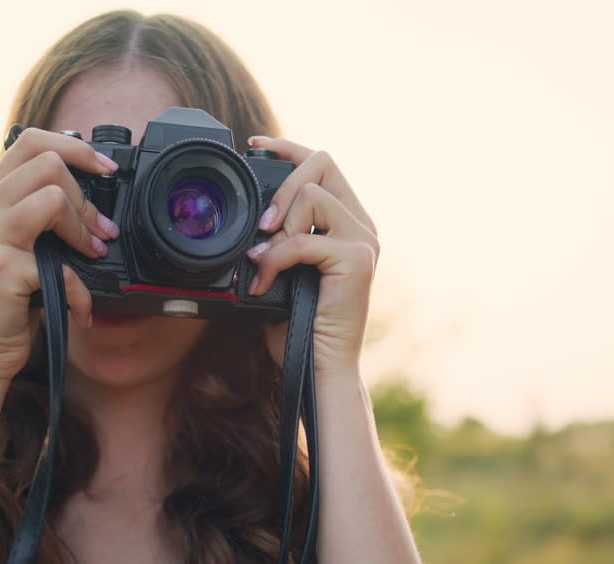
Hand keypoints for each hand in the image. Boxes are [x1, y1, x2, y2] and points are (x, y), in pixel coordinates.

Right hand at [0, 128, 121, 386]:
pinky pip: (59, 262)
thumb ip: (39, 214)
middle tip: (101, 231)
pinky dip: (78, 288)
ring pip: (51, 195)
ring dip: (83, 226)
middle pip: (47, 162)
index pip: (31, 141)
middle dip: (86, 196)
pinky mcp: (0, 268)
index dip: (76, 147)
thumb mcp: (19, 246)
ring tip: (92, 255)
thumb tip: (90, 190)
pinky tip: (79, 306)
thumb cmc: (8, 301)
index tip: (107, 170)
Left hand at [244, 136, 379, 377]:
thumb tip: (250, 217)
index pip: (324, 164)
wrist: (319, 368)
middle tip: (262, 224)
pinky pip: (303, 239)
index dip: (290, 148)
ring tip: (264, 259)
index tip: (256, 145)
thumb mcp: (282, 271)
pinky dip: (275, 258)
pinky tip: (264, 280)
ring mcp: (364, 241)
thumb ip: (277, 238)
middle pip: (324, 163)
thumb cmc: (298, 327)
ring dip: (280, 226)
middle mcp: (362, 225)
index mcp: (347, 222)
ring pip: (313, 196)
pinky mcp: (357, 260)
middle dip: (284, 183)